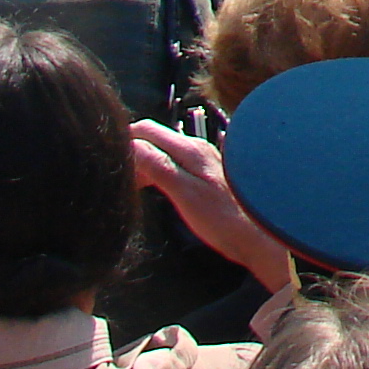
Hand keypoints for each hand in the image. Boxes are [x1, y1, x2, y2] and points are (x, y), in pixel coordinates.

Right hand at [129, 118, 291, 289]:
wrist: (259, 238)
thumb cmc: (223, 220)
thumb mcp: (185, 195)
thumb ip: (159, 167)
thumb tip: (130, 145)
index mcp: (190, 149)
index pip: (147, 130)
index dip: (124, 140)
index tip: (109, 162)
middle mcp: (198, 148)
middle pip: (155, 137)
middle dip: (132, 151)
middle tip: (118, 178)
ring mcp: (204, 161)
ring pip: (164, 151)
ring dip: (144, 162)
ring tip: (131, 186)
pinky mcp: (208, 175)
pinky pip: (175, 163)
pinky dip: (158, 171)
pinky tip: (154, 189)